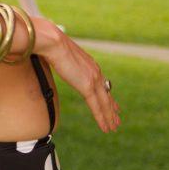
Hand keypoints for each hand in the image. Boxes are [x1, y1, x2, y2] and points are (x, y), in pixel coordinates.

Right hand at [33, 18, 119, 133]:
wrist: (52, 42)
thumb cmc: (50, 45)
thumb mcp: (60, 55)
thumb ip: (61, 61)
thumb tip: (51, 61)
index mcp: (90, 64)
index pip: (102, 83)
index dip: (107, 95)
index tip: (112, 103)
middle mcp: (95, 72)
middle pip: (106, 94)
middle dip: (112, 108)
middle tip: (117, 120)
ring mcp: (93, 79)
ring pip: (105, 103)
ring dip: (110, 117)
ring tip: (113, 127)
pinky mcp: (88, 86)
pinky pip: (97, 106)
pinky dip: (103, 118)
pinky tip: (105, 127)